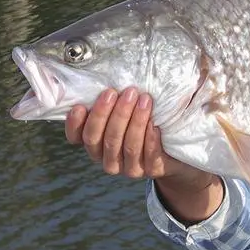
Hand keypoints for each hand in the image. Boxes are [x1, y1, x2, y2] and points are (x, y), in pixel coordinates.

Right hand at [65, 87, 208, 187]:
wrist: (174, 147)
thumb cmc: (142, 120)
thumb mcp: (123, 110)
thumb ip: (110, 102)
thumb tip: (102, 78)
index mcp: (95, 145)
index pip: (78, 138)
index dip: (75, 125)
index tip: (80, 106)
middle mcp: (108, 159)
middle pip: (103, 139)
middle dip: (111, 114)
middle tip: (124, 92)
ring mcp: (129, 168)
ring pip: (127, 146)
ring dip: (135, 121)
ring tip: (144, 99)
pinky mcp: (151, 171)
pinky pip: (149, 156)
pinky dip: (150, 139)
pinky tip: (155, 124)